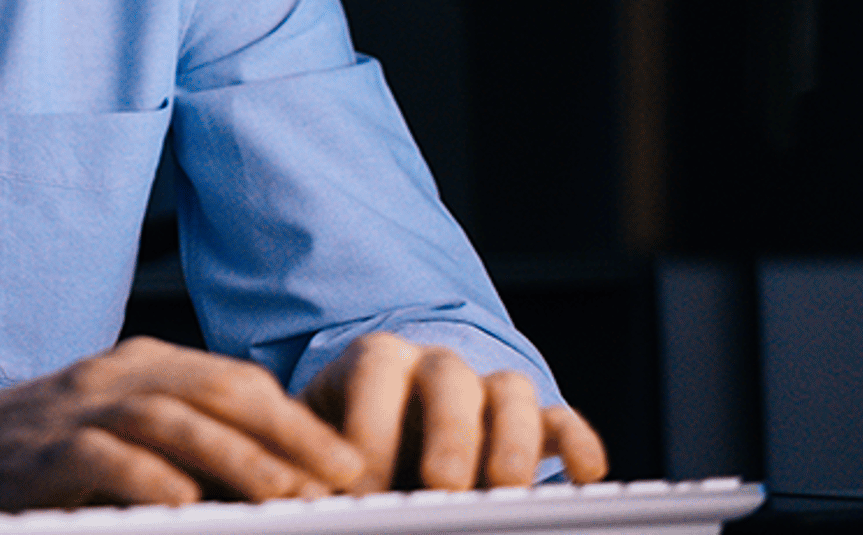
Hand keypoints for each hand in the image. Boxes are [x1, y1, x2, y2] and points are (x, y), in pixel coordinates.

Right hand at [0, 337, 368, 519]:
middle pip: (219, 391)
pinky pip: (108, 460)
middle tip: (341, 481)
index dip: (296, 418)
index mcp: (141, 363)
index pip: (236, 380)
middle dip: (289, 436)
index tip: (348, 463)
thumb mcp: (115, 427)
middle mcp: (115, 375)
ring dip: (240, 461)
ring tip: (289, 498)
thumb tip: (275, 476)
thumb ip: (182, 436)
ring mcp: (77, 408)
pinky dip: (153, 482)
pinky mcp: (43, 451)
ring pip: (174, 421)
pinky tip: (189, 508)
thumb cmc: (38, 452)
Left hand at [302, 333, 606, 490]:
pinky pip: (560, 419)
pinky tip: (586, 475)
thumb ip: (308, 468)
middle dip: (446, 431)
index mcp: (375, 361)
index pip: (374, 372)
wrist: (381, 437)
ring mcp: (486, 390)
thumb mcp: (316, 449)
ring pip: (511, 392)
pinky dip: (576, 441)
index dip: (369, 427)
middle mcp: (434, 366)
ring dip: (512, 439)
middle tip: (440, 484)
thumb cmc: (342, 447)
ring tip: (505, 488)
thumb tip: (276, 502)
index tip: (362, 489)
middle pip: (449, 377)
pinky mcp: (531, 422)